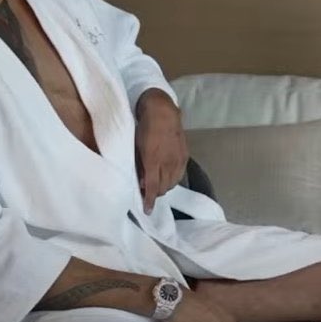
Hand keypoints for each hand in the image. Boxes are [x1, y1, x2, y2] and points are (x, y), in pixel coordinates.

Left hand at [135, 89, 187, 214]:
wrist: (162, 111)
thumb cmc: (143, 128)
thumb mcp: (135, 147)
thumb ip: (138, 166)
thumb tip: (141, 183)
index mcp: (153, 160)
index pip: (153, 187)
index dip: (149, 200)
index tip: (146, 210)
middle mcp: (168, 162)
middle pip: (164, 187)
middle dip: (155, 192)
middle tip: (146, 190)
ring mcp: (178, 159)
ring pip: (173, 182)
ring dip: (164, 186)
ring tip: (156, 183)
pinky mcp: (185, 156)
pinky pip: (180, 174)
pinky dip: (172, 179)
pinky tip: (166, 176)